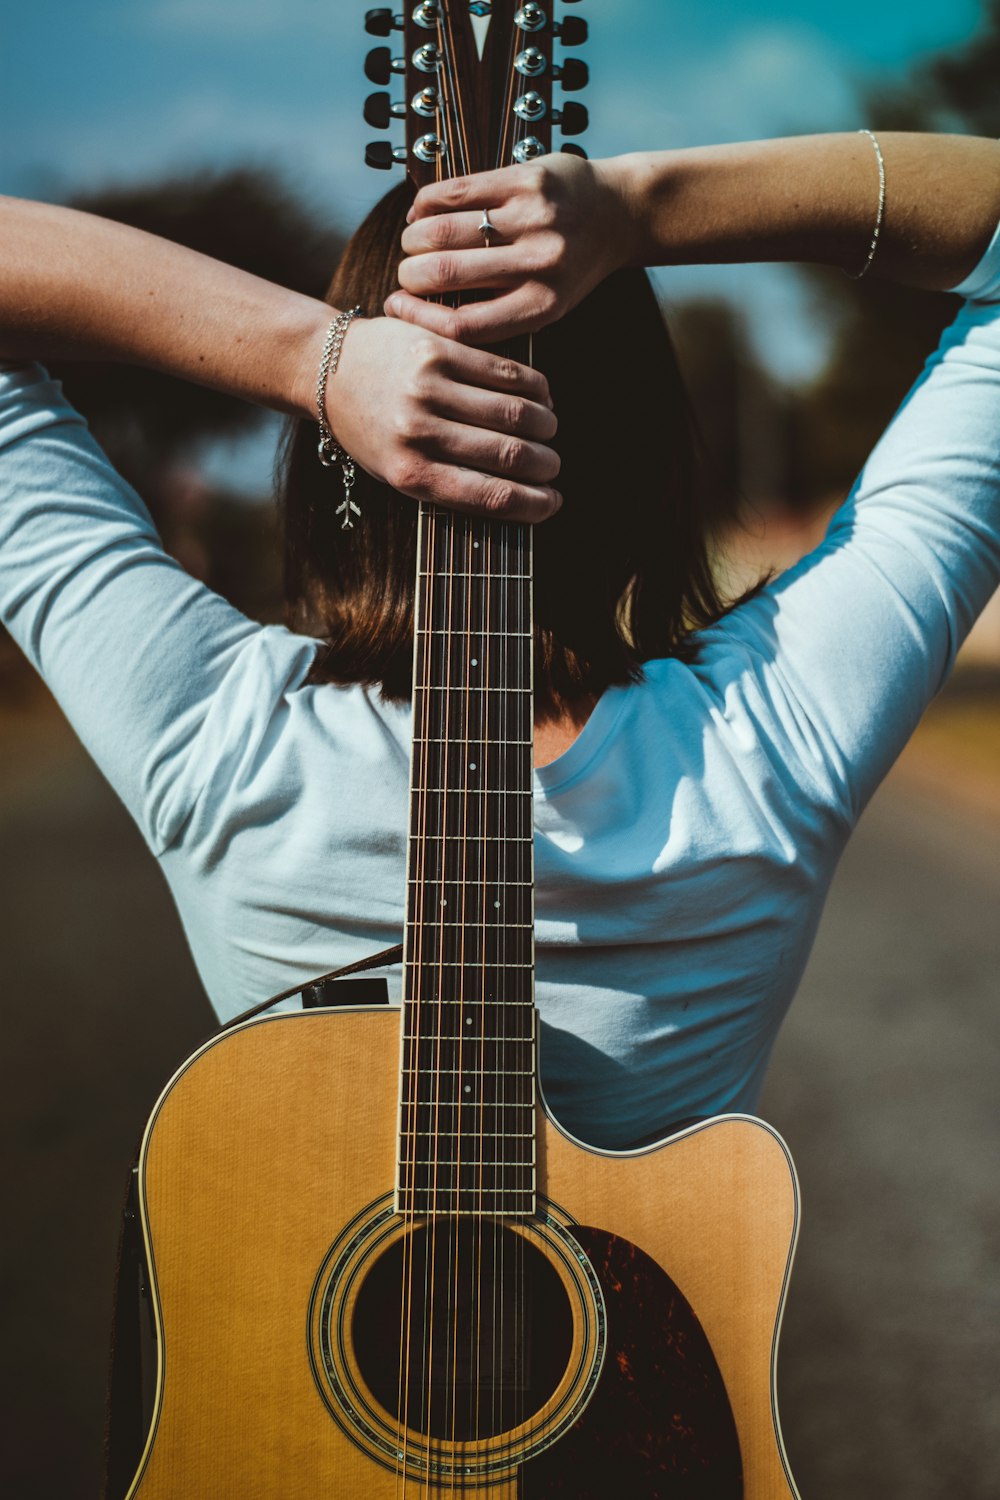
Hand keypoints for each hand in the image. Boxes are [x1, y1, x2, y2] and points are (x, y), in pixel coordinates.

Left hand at [324, 315, 560, 520]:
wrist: (329, 370)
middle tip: (551, 465)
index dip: (533, 504)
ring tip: (548, 431)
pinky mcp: (437, 350)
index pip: (491, 496)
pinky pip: (504, 371)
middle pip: (510, 454)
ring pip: (515, 411)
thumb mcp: (398, 472)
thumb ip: (450, 485)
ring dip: (545, 426)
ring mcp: (429, 388)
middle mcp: (419, 432)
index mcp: (411, 474)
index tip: (551, 503)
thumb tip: (518, 495)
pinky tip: (540, 397)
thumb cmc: (371, 431)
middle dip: (544, 465)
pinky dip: (534, 388)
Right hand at [385, 154, 641, 344]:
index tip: (396, 309)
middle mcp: (538, 264)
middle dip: (410, 274)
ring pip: (444, 230)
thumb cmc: (568, 268)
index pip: (463, 323)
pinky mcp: (525, 178)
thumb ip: (495, 313)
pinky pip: (456, 190)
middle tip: (405, 274)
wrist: (615, 213)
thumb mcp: (543, 304)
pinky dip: (426, 203)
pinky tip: (421, 212)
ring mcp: (532, 218)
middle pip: (446, 274)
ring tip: (412, 243)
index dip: (418, 318)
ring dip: (414, 238)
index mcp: (540, 307)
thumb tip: (422, 318)